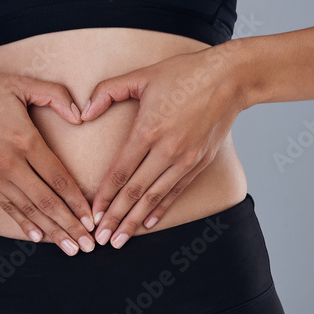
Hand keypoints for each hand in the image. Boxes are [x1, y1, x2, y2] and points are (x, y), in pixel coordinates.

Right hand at [0, 70, 95, 255]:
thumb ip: (54, 95)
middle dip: (71, 226)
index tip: (92, 219)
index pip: (59, 178)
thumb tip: (80, 114)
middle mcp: (11, 164)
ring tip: (71, 249)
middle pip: (47, 201)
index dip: (78, 202)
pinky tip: (38, 237)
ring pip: (29, 210)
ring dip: (52, 231)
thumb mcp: (20, 85)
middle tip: (89, 245)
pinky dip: (24, 224)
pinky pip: (7, 208)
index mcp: (25, 140)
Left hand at [80, 44, 243, 247]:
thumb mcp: (141, 75)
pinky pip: (176, 192)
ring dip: (135, 221)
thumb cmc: (184, 73)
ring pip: (154, 198)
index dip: (104, 196)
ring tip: (119, 240)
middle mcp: (166, 150)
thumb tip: (83, 112)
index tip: (92, 214)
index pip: (119, 172)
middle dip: (115, 218)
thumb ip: (107, 91)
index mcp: (148, 130)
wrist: (230, 78)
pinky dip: (161, 209)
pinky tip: (148, 223)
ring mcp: (185, 159)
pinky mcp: (200, 163)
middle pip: (134, 192)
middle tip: (99, 238)